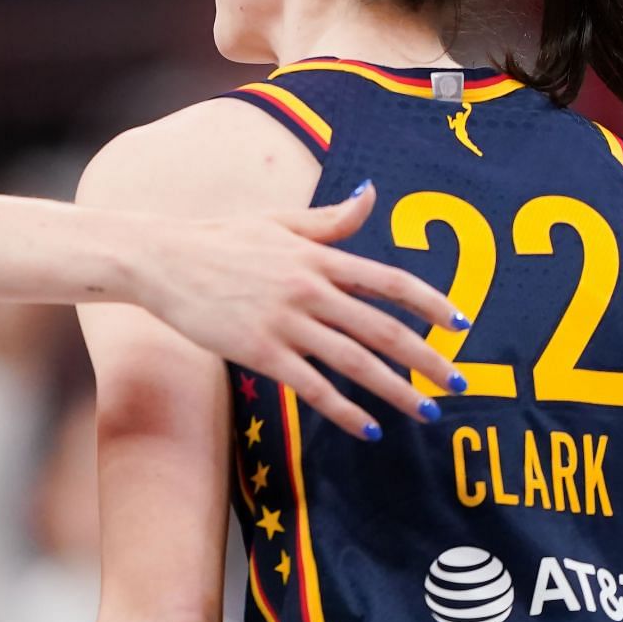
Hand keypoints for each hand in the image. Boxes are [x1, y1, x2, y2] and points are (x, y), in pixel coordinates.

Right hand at [128, 182, 467, 439]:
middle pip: (382, 327)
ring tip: (426, 412)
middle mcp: (308, 288)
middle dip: (427, 358)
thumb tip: (371, 193)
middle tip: (458, 383)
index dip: (430, 302)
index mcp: (317, 256)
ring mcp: (285, 321)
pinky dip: (345, 410)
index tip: (461, 323)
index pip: (388, 280)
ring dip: (396, 390)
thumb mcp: (278, 222)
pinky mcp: (260, 350)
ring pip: (355, 361)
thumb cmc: (218, 239)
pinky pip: (313, 386)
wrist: (161, 260)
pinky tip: (369, 428)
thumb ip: (329, 219)